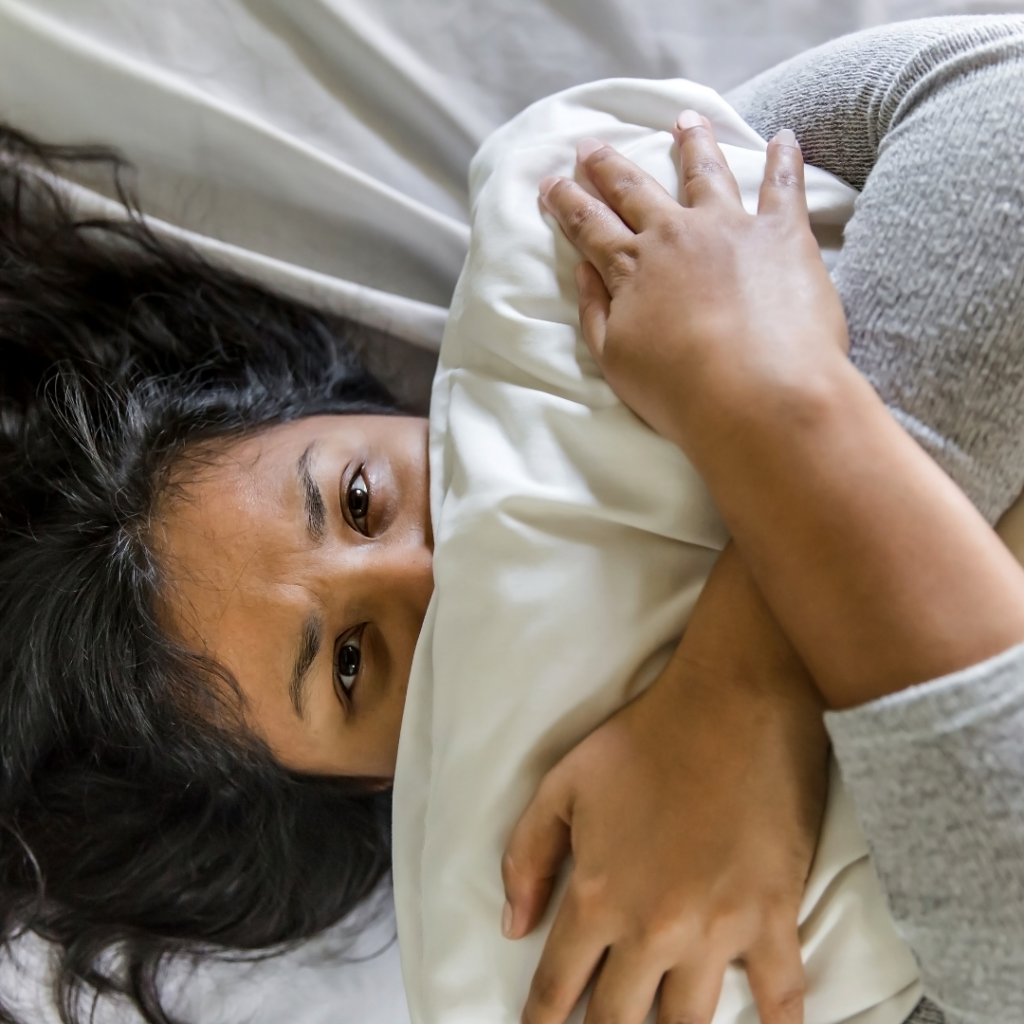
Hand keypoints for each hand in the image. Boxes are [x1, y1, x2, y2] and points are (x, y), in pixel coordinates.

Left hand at [501, 544, 829, 1023]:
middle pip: (619, 1019)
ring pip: (688, 1023)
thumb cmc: (644, 738)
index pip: (558, 985)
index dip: (541, 1021)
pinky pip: (781, 996)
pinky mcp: (773, 916)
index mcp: (598, 896)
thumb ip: (527, 855)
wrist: (733, 702)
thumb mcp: (564, 783)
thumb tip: (514, 926)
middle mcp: (654, 928)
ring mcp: (719, 929)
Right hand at [538, 113, 847, 451]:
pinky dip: (785, 159)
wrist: (757, 397)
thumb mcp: (615, 362)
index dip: (567, 202)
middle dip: (608, 166)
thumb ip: (595, 313)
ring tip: (685, 120)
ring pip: (705, 172)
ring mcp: (730, 227)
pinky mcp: (783, 234)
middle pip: (634, 189)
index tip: (551, 182)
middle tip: (590, 145)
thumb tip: (584, 271)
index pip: (589, 226)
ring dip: (692, 143)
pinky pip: (785, 185)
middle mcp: (675, 234)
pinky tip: (785, 138)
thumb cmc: (680, 392)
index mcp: (632, 267)